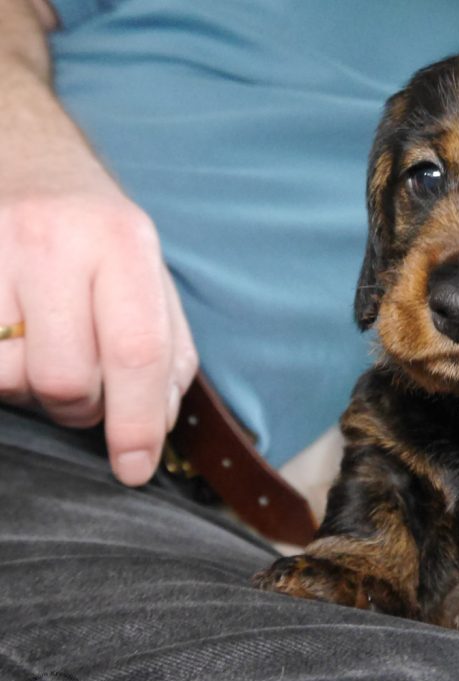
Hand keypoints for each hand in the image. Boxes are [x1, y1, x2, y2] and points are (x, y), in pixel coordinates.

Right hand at [0, 188, 197, 484]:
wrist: (28, 162)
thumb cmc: (98, 239)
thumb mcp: (152, 281)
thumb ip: (169, 354)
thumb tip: (157, 425)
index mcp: (122, 242)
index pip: (136, 352)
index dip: (136, 424)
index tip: (134, 468)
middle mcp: (54, 239)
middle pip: (66, 379)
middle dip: (83, 407)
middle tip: (87, 386)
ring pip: (9, 378)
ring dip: (33, 391)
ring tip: (45, 354)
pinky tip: (12, 343)